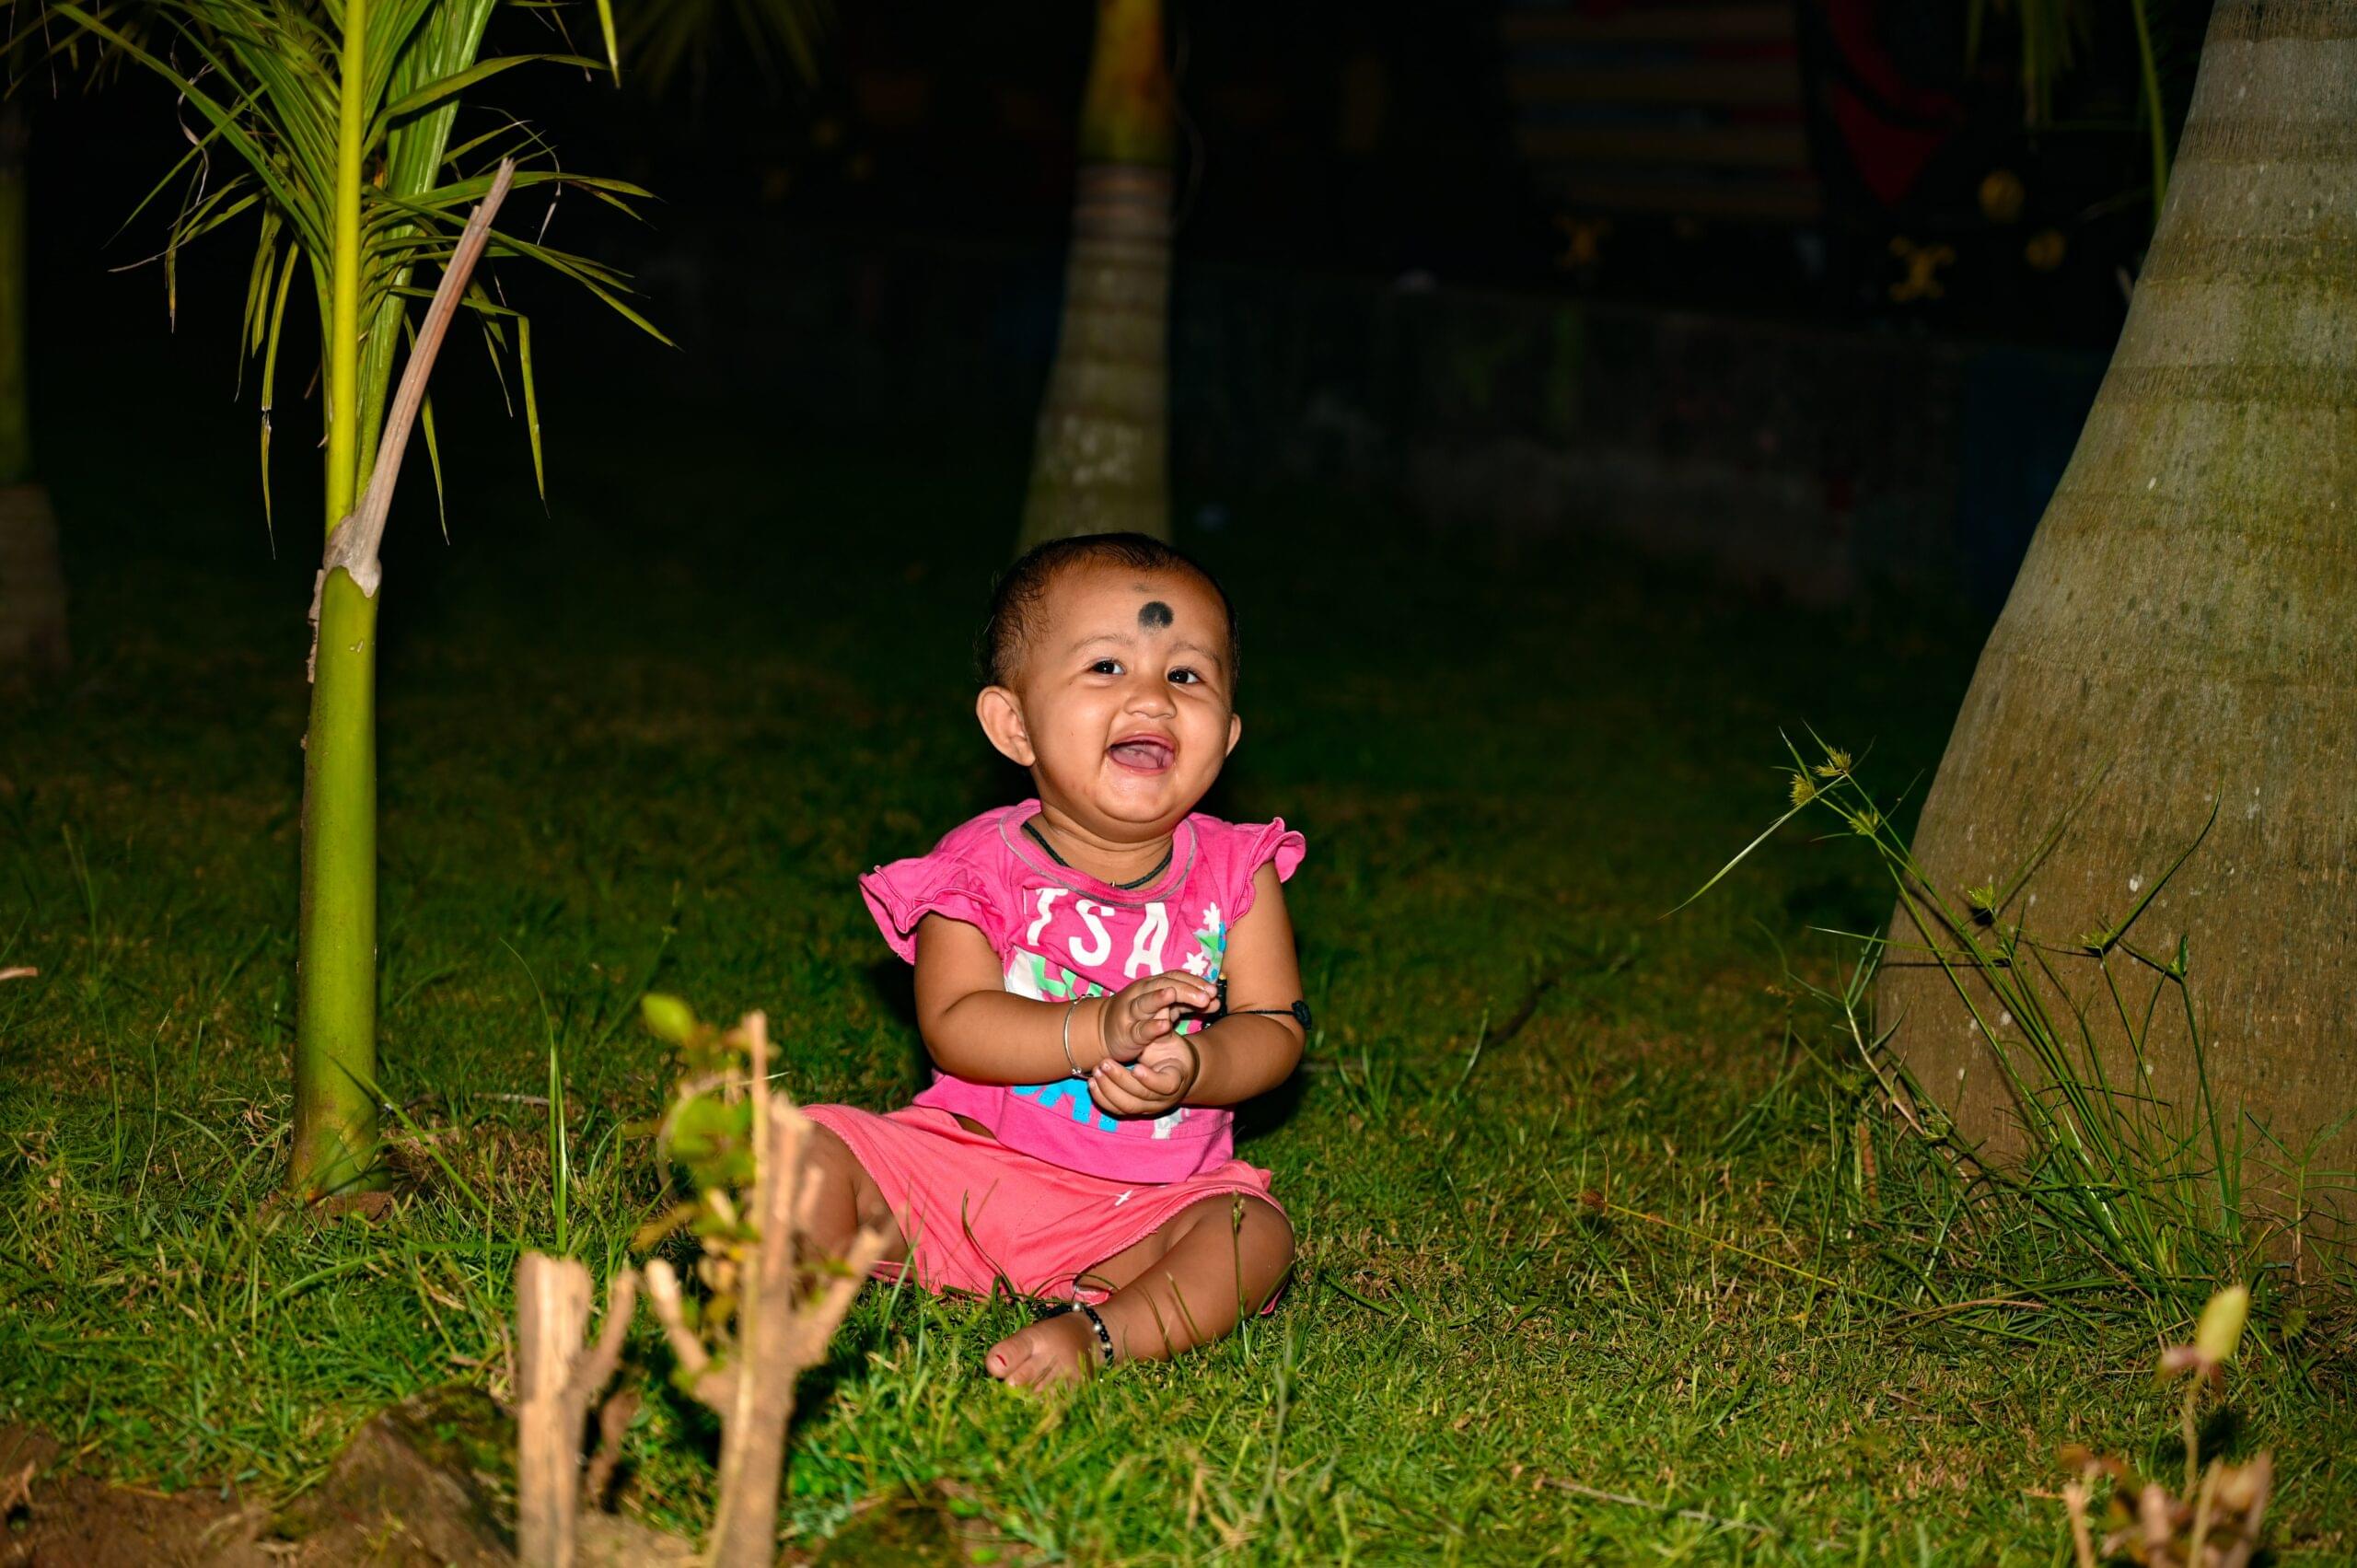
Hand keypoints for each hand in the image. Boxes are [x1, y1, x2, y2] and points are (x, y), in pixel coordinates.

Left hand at [1089, 1028, 1199, 1118]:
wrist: (1174, 1069)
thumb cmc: (1172, 1049)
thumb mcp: (1169, 1038)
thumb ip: (1161, 1027)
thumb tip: (1160, 1006)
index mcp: (1176, 1079)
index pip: (1165, 1086)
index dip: (1150, 1079)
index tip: (1136, 1066)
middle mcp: (1163, 1099)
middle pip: (1140, 1097)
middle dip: (1120, 1080)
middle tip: (1105, 1063)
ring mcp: (1148, 1107)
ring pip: (1126, 1106)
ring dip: (1108, 1089)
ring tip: (1097, 1070)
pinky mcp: (1134, 1109)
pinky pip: (1116, 1110)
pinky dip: (1102, 1098)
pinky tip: (1092, 1083)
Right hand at [1094, 970, 1217, 1064]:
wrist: (1103, 1032)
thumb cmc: (1140, 1016)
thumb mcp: (1166, 1007)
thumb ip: (1189, 1004)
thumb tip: (1216, 1000)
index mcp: (1152, 985)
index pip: (1176, 977)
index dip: (1194, 982)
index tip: (1213, 990)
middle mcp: (1141, 993)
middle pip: (1164, 985)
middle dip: (1186, 989)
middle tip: (1206, 996)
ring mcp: (1131, 1012)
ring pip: (1146, 1002)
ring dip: (1160, 997)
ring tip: (1173, 995)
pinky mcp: (1126, 1033)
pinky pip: (1139, 1029)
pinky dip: (1152, 1027)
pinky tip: (1164, 1026)